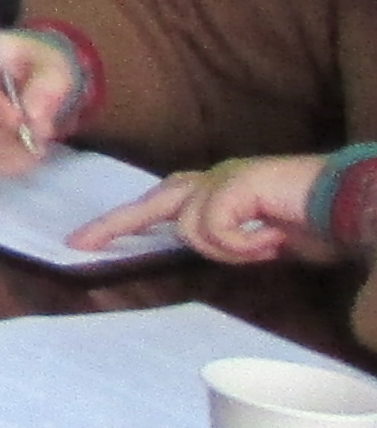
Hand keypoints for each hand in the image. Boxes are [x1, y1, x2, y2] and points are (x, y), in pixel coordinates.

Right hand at [0, 30, 83, 173]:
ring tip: (37, 148)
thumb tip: (33, 120)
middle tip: (37, 142)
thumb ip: (46, 87)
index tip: (20, 121)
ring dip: (6, 154)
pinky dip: (3, 165)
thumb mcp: (51, 65)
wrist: (35, 81)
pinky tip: (26, 156)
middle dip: (1, 136)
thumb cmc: (37, 65)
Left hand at [85, 153, 329, 261]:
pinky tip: (271, 237)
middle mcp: (212, 180)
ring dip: (227, 248)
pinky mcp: (236, 184)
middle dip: (115, 224)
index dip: (123, 221)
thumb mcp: (260, 241)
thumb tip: (202, 249)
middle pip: (152, 201)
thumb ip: (228, 241)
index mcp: (214, 191)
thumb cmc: (314, 222)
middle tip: (79, 243)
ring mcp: (223, 178)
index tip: (84, 241)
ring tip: (267, 244)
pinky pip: (213, 227)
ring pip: (188, 226)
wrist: (347, 203)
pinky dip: (241, 244)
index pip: (159, 203)